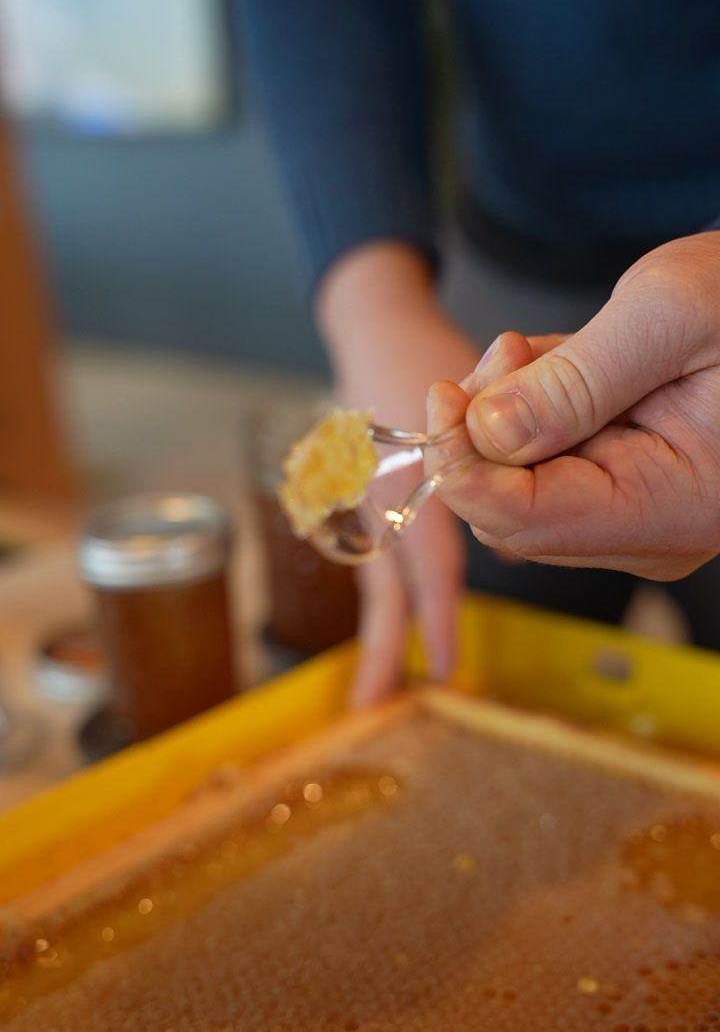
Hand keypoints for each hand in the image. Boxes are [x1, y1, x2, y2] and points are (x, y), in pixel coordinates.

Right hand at [316, 242, 478, 704]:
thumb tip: (511, 465)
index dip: (434, 613)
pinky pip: (378, 562)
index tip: (442, 667)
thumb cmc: (425, 354)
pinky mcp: (364, 504)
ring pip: (377, 580)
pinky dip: (387, 602)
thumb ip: (492, 419)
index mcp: (405, 473)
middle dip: (385, 645)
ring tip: (374, 690)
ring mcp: (364, 503)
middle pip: (384, 582)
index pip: (426, 554)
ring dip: (380, 634)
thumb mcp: (464, 382)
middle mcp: (378, 497)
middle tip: (374, 704)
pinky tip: (392, 637)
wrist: (371, 327)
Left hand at [427, 233, 719, 579]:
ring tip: (548, 349)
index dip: (465, 465)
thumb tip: (485, 433)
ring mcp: (631, 514)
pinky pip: (534, 464)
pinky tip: (563, 366)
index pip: (525, 521)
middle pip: (507, 510)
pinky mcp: (616, 487)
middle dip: (486, 430)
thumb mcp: (668, 315)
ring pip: (512, 486)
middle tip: (515, 350)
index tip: (445, 394)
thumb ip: (574, 380)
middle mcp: (649, 531)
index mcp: (675, 507)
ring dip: (506, 412)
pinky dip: (526, 410)